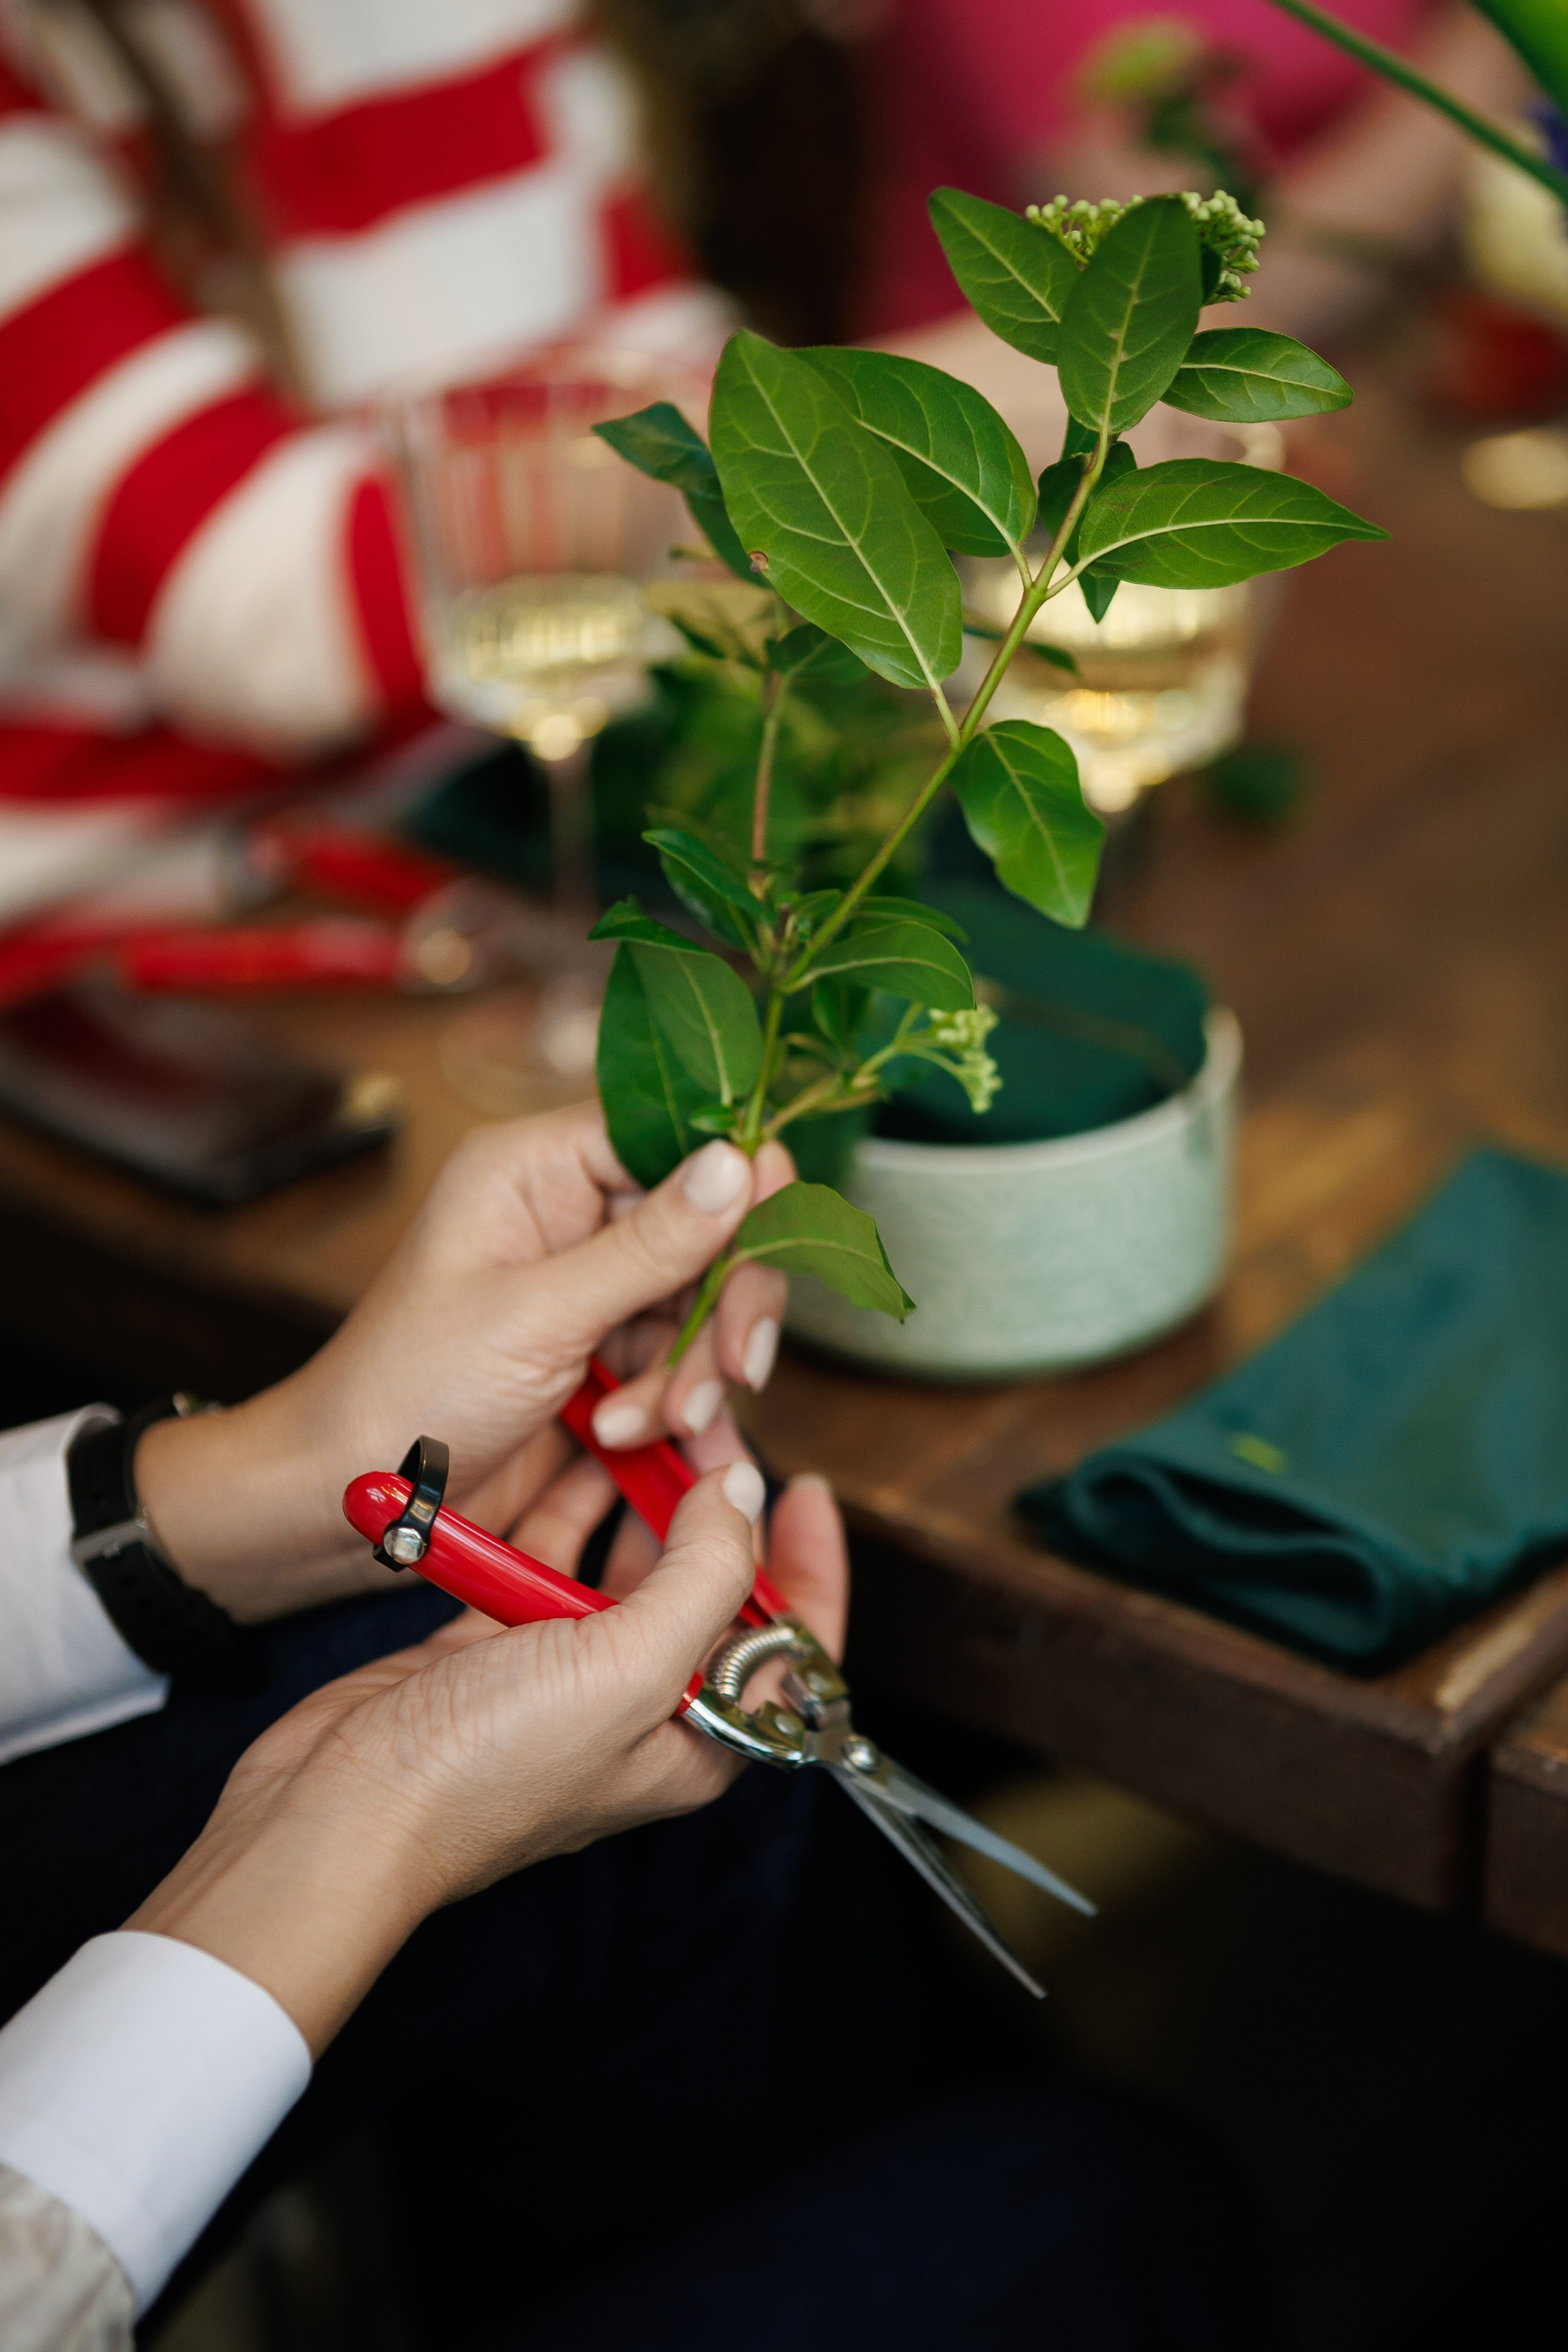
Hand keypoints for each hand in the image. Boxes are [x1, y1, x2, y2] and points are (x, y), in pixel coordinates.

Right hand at [127, 1461, 847, 2055]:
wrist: (342, 1807)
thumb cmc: (491, 1767)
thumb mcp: (632, 1666)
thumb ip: (705, 1573)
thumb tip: (744, 1490)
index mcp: (704, 1738)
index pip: (793, 1647)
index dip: (811, 1566)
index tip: (808, 1486)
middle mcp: (646, 1709)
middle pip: (711, 1592)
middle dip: (719, 1508)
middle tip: (712, 1426)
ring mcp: (570, 1677)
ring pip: (628, 1568)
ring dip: (643, 1497)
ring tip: (653, 1424)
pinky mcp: (500, 1646)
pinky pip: (551, 1562)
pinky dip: (567, 1508)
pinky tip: (578, 1453)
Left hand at [136, 1106, 793, 1619]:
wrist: (346, 1504)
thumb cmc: (403, 1393)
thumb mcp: (535, 1315)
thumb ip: (649, 1245)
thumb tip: (740, 1161)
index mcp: (536, 1170)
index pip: (672, 1136)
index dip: (736, 1186)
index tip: (771, 1248)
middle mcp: (570, 1215)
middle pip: (709, 1227)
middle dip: (722, 1307)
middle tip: (733, 1369)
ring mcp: (591, 1289)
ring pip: (705, 1305)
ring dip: (693, 1374)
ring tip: (644, 1427)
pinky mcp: (604, 1356)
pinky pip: (683, 1363)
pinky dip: (677, 1407)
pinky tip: (639, 1443)